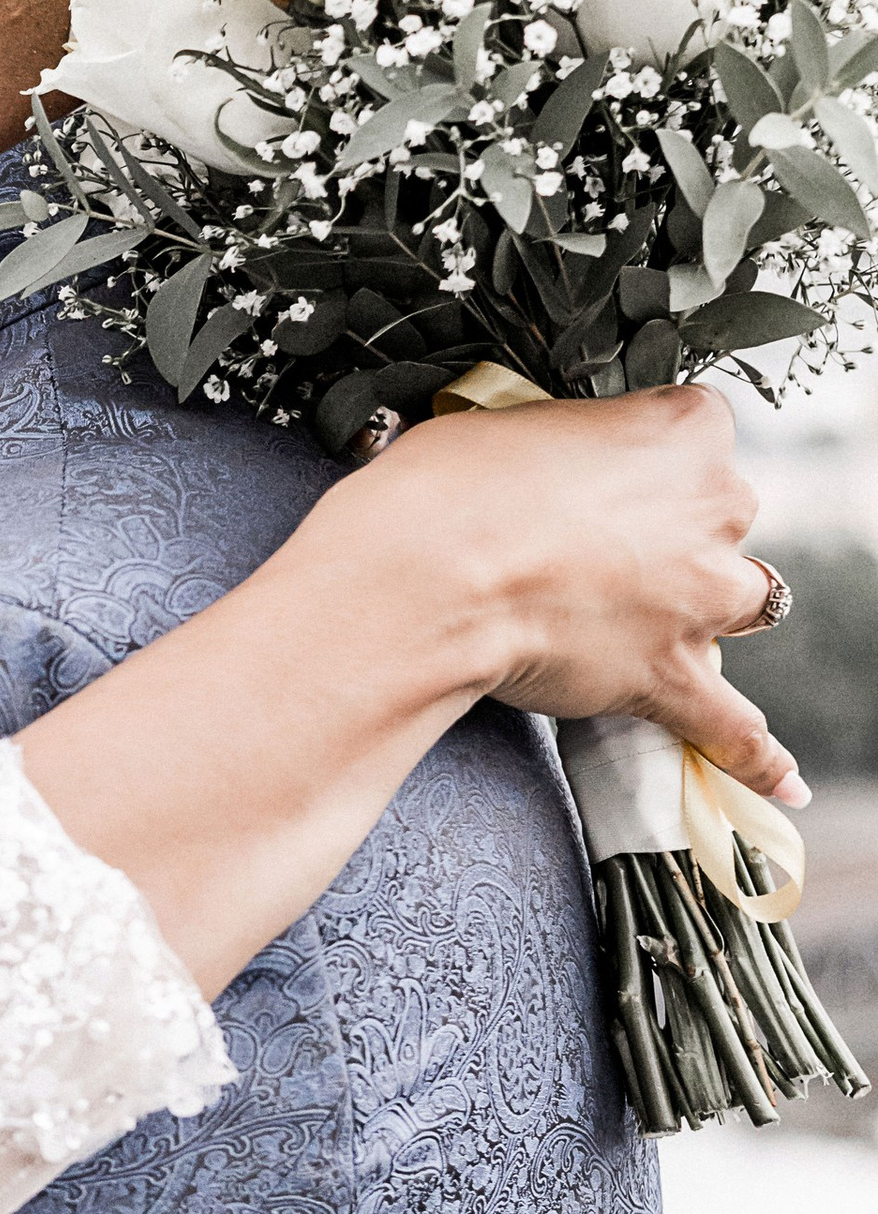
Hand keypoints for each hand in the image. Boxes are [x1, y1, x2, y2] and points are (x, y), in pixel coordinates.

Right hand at [337, 391, 803, 800]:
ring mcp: (702, 596)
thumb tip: (543, 477)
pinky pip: (734, 726)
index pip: (698, 431)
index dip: (647, 462)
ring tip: (642, 625)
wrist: (430, 575)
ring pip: (739, 604)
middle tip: (591, 551)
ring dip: (700, 613)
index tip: (599, 479)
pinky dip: (756, 758)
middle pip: (722, 520)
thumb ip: (559, 452)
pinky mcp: (672, 674)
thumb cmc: (450, 490)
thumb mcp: (509, 428)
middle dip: (671, 537)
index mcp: (684, 429)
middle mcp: (714, 507)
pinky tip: (783, 784)